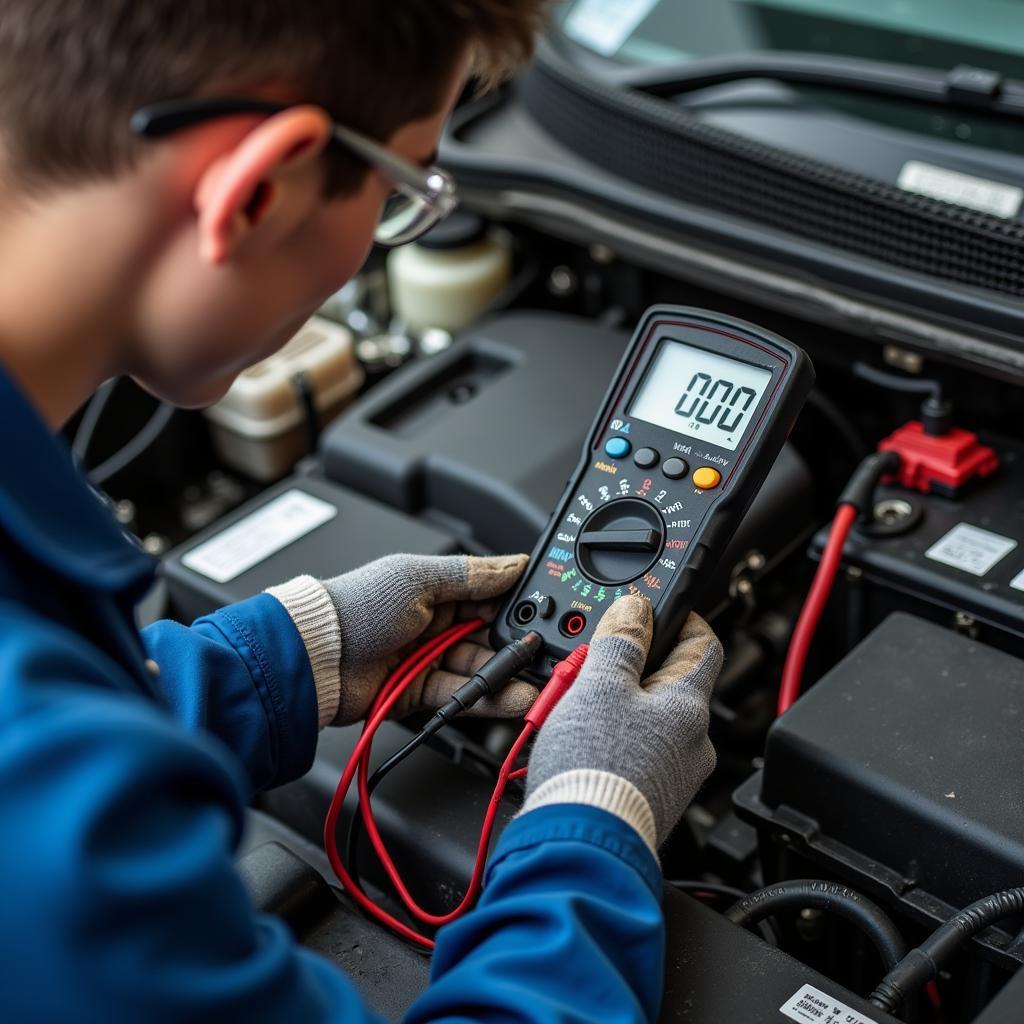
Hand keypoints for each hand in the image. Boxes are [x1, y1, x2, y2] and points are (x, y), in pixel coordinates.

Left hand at [322, 553, 535, 724]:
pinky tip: (513, 696)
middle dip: (517, 642)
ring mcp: (429, 658)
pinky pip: (464, 695)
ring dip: (509, 674)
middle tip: (545, 649)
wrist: (316, 657)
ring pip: (481, 667)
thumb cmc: (356, 606)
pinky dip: (490, 698)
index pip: (488, 593)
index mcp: (435, 587)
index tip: (545, 610)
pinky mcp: (422, 692)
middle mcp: (435, 622)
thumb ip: (471, 575)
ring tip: (537, 679)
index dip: (516, 602)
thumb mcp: (418, 578)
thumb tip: (513, 562)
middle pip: (490, 634)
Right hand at [524, 595, 721, 847]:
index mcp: (689, 707)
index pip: (703, 644)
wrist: (578, 847)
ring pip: (648, 721)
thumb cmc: (595, 771)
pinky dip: (611, 741)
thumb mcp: (598, 685)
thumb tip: (636, 608)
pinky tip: (580, 744)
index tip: (656, 610)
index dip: (681, 619)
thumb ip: (620, 641)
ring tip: (576, 707)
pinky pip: (636, 755)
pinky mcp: (650, 800)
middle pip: (670, 684)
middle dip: (632, 667)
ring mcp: (674, 775)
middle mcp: (693, 743)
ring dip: (616, 706)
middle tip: (594, 664)